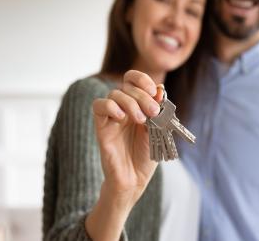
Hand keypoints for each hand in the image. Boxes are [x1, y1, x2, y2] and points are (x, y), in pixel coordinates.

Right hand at [92, 70, 162, 205]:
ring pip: (114, 94)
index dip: (142, 80)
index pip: (134, 80)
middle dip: (142, 96)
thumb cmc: (146, 157)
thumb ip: (158, 110)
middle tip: (153, 112)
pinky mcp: (101, 126)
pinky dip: (110, 106)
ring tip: (141, 120)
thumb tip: (160, 88)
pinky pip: (98, 106)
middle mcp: (124, 108)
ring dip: (130, 102)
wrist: (135, 179)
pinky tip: (122, 118)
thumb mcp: (158, 130)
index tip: (154, 92)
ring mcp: (112, 116)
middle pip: (127, 86)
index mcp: (138, 105)